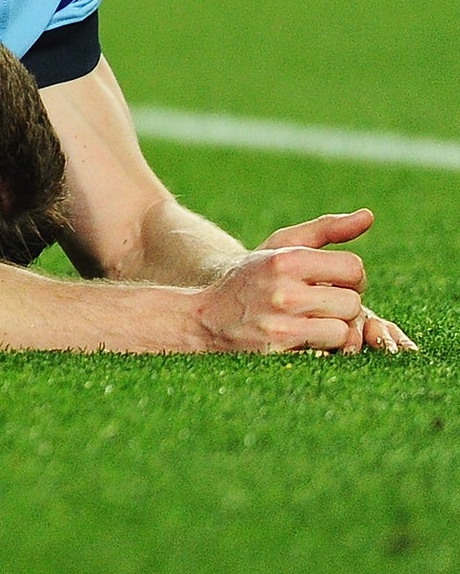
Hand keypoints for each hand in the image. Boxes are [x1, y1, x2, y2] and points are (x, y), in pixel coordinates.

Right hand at [257, 209, 415, 353]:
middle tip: (322, 306)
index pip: (354, 268)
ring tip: (315, 325)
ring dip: (335, 331)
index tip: (333, 282)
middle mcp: (282, 292)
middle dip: (343, 306)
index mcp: (284, 260)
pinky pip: (328, 356)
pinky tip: (305, 342)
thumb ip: (325, 229)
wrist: (203, 320)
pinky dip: (323, 351)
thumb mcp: (280, 246)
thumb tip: (369, 216)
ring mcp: (279, 326)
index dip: (351, 277)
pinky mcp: (278, 355)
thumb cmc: (251, 279)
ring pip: (344, 333)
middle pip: (353, 303)